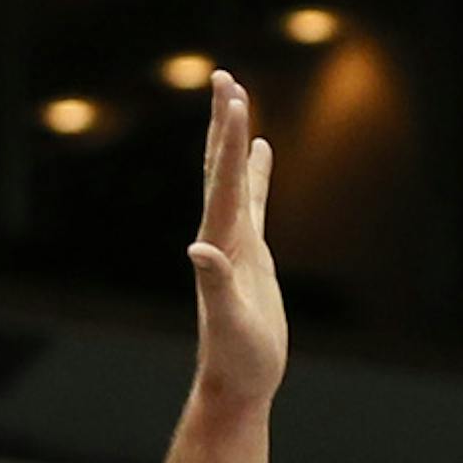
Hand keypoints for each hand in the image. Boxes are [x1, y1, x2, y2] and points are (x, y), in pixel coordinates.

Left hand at [189, 73, 286, 413]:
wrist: (236, 385)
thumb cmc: (234, 361)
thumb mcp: (228, 324)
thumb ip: (214, 285)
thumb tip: (200, 251)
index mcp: (219, 244)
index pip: (225, 182)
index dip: (230, 140)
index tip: (234, 97)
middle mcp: (221, 236)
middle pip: (221, 168)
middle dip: (223, 123)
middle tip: (222, 77)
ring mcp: (236, 242)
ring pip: (234, 178)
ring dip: (234, 139)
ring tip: (236, 98)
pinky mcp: (251, 255)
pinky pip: (255, 202)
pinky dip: (258, 174)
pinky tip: (262, 150)